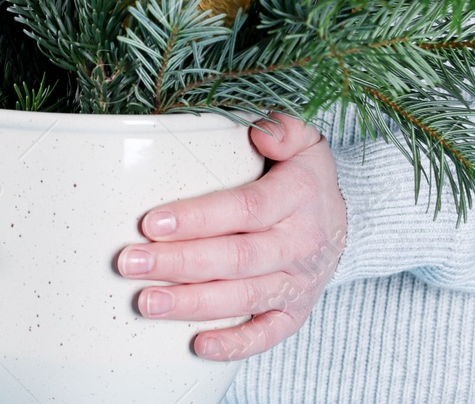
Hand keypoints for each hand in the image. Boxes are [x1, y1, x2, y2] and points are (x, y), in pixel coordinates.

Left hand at [116, 112, 345, 360]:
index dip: (198, 218)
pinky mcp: (295, 312)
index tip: (152, 223)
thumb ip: (283, 128)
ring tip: (146, 303)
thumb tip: (260, 132)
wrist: (344, 221)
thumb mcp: (304, 140)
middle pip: (236, 258)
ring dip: (193, 304)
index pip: (245, 209)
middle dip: (179, 263)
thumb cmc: (304, 175)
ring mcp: (298, 282)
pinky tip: (197, 346)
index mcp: (299, 196)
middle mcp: (300, 243)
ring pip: (244, 297)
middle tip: (130, 263)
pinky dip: (235, 344)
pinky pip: (267, 334)